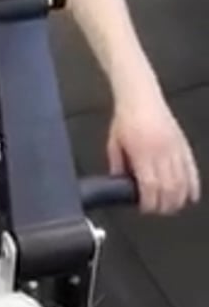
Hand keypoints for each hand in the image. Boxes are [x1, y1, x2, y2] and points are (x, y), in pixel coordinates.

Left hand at [107, 93, 200, 214]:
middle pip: (168, 188)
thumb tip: (118, 182)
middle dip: (164, 205)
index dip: (149, 203)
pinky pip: (192, 170)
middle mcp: (160, 151)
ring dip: (178, 199)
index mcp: (141, 152)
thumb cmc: (126, 117)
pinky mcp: (183, 145)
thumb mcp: (113, 142)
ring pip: (182, 182)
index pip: (149, 186)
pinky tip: (191, 196)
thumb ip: (116, 165)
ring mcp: (174, 148)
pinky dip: (193, 186)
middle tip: (157, 210)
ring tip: (171, 206)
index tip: (145, 208)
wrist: (141, 96)